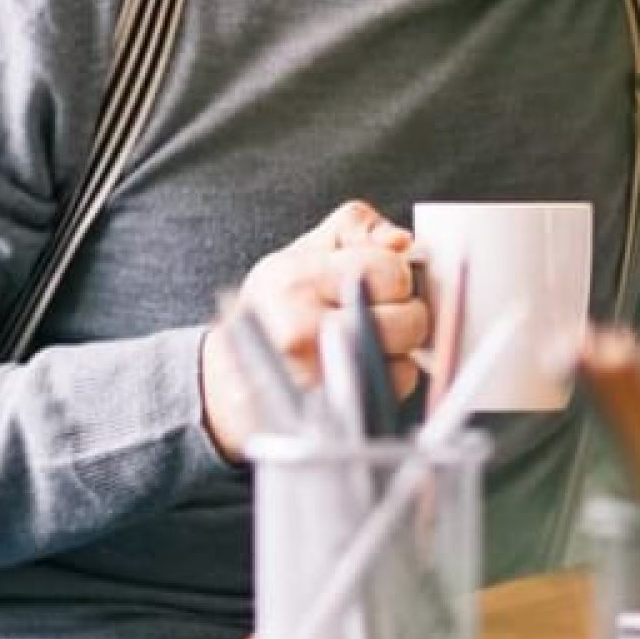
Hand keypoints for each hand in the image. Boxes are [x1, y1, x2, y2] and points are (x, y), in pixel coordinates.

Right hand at [197, 200, 427, 458]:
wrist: (228, 378)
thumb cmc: (275, 308)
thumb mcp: (303, 252)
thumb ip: (355, 228)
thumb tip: (402, 241)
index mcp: (298, 281)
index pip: (392, 272)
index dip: (394, 275)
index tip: (376, 280)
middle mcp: (304, 331)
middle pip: (411, 319)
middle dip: (404, 312)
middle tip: (376, 312)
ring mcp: (320, 378)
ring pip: (409, 358)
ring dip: (399, 349)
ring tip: (364, 339)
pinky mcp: (333, 410)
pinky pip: (396, 387)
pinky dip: (390, 376)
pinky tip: (360, 366)